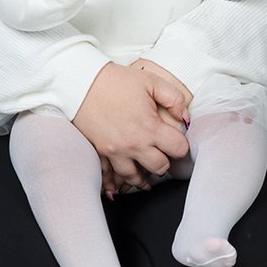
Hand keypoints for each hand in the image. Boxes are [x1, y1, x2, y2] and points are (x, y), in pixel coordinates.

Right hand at [73, 61, 189, 191]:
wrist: (81, 83)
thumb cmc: (116, 81)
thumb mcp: (151, 81)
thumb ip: (174, 99)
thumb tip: (184, 117)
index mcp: (150, 128)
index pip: (178, 149)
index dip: (182, 145)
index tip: (177, 140)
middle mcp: (134, 145)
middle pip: (160, 168)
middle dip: (165, 160)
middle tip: (162, 152)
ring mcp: (116, 153)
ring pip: (136, 178)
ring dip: (144, 174)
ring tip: (146, 168)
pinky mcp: (101, 153)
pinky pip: (109, 178)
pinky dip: (117, 183)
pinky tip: (121, 184)